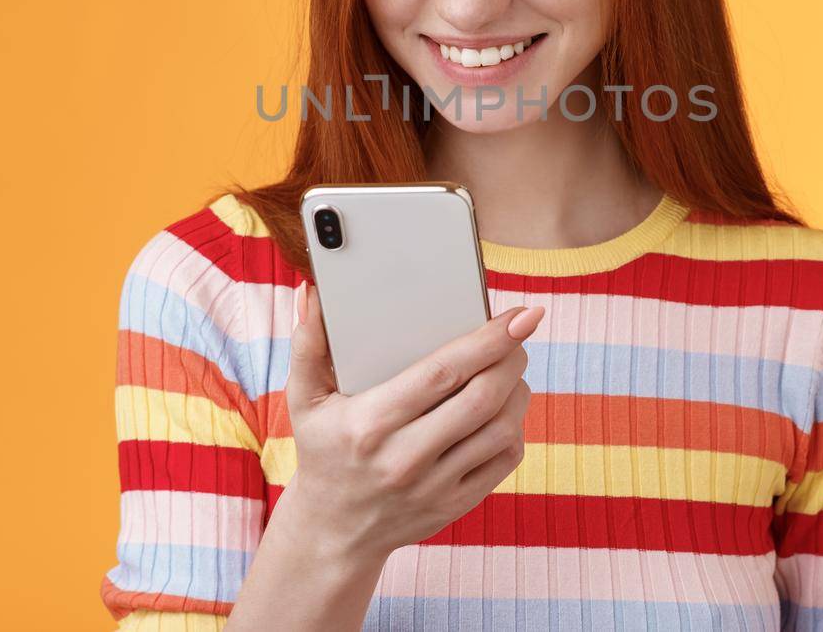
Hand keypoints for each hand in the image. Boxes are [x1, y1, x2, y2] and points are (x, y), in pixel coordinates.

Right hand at [282, 281, 542, 559]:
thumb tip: (313, 291)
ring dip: (518, 390)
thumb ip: (308, 344)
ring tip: (512, 366)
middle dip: (511, 357)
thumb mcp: (304, 400)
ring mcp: (434, 486)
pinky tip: (506, 408)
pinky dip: (515, 426)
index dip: (487, 341)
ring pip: (501, 429)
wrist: (333, 530)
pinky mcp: (455, 504)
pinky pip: (504, 460)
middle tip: (518, 332)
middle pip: (482, 398)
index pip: (442, 373)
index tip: (518, 315)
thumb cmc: (322, 450)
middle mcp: (405, 458)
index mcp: (371, 423)